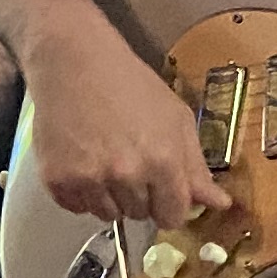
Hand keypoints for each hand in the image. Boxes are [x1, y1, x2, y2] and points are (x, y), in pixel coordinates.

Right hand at [26, 19, 231, 228]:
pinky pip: (76, 208)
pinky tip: (83, 162)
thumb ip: (195, 166)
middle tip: (129, 162)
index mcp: (162, 160)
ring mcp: (89, 179)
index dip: (169, 206)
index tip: (162, 194)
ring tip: (104, 160)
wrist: (74, 62)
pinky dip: (81, 193)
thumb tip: (219, 204)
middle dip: (140, 196)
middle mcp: (126, 174)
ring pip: (107, 215)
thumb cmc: (129, 85)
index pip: (172, 216)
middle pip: (140, 216)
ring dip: (110, 197)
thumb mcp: (175, 118)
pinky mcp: (57, 179)